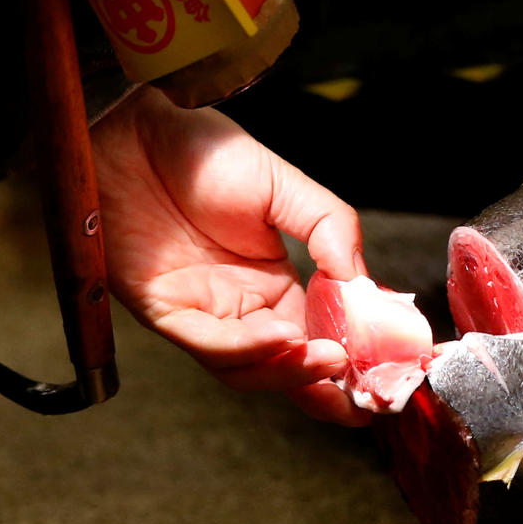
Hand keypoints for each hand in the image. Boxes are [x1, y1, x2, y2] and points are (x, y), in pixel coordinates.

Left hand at [91, 86, 372, 426]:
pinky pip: (208, 343)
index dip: (349, 358)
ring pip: (248, 368)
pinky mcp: (165, 310)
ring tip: (327, 359)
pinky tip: (281, 336)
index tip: (384, 368)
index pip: (317, 336)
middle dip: (323, 387)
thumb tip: (362, 281)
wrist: (138, 130)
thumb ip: (330, 228)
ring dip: (289, 372)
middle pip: (285, 366)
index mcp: (274, 284)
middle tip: (359, 393)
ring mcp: (203, 314)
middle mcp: (240, 309)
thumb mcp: (285, 187)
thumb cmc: (205, 154)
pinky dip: (246, 348)